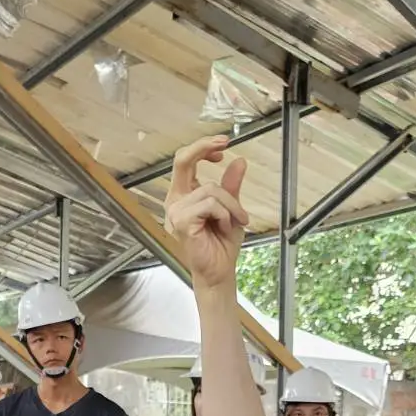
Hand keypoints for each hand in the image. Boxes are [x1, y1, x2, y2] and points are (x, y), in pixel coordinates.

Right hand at [165, 135, 248, 289]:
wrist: (219, 271)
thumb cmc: (221, 244)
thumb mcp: (231, 209)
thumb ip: (231, 186)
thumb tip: (239, 161)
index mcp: (184, 194)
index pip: (185, 161)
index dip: (202, 147)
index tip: (224, 144)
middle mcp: (176, 200)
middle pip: (183, 160)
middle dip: (203, 147)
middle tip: (225, 144)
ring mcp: (176, 211)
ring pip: (211, 189)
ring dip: (231, 204)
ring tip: (236, 221)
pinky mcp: (181, 222)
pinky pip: (210, 205)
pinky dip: (225, 215)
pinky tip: (224, 227)